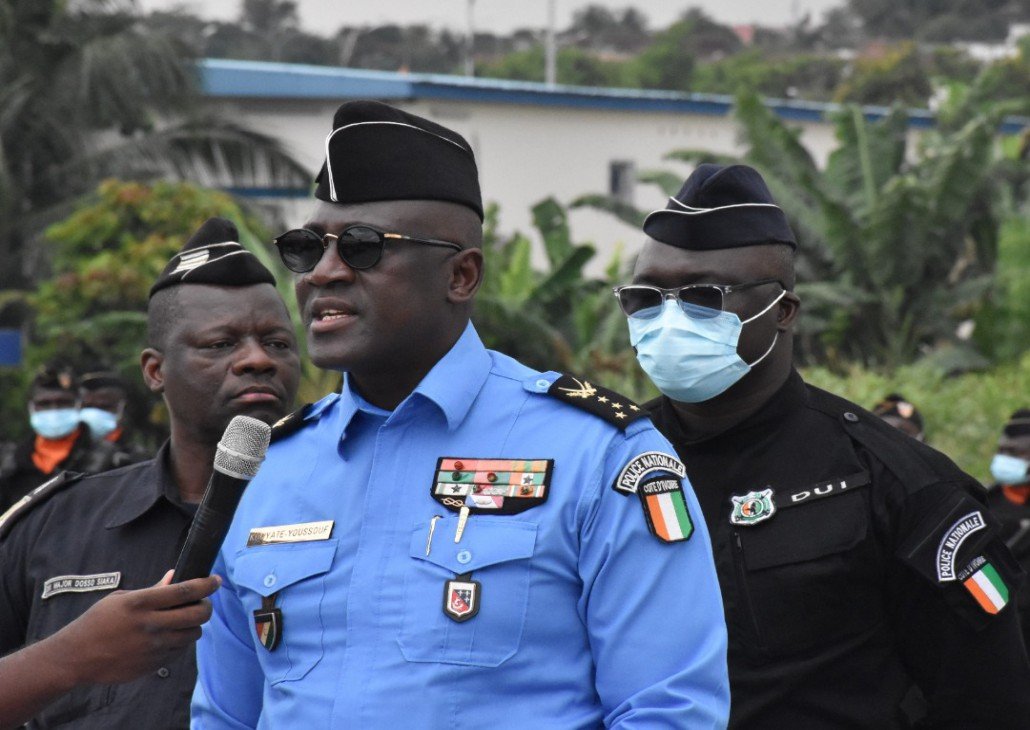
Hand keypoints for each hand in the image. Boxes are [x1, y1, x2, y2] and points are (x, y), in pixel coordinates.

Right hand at [48, 571, 220, 685]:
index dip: (207, 584)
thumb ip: (153, 590)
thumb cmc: (97, 622)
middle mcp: (151, 624)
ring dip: (194, 626)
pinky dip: (180, 642)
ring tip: (184, 620)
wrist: (76, 656)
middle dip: (207, 606)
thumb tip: (176, 576)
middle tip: (204, 603)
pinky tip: (169, 636)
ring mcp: (154, 646)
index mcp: (141, 602)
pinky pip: (179, 650)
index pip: (185, 591)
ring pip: (193, 634)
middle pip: (197, 614)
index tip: (217, 580)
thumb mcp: (121, 598)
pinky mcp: (153, 664)